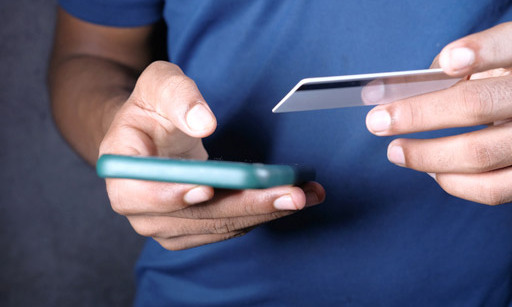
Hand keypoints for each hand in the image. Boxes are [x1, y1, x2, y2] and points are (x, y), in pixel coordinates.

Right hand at [99, 61, 324, 249]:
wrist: (150, 133)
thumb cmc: (151, 106)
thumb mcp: (159, 83)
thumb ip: (178, 96)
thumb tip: (204, 122)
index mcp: (120, 167)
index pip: (136, 193)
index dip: (170, 195)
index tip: (207, 188)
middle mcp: (137, 205)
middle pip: (190, 217)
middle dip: (244, 205)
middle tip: (291, 194)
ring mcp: (164, 222)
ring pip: (216, 226)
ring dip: (262, 213)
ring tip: (303, 194)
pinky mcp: (190, 228)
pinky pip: (226, 228)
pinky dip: (259, 215)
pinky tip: (288, 200)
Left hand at [365, 22, 511, 204]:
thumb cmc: (503, 83)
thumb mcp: (493, 61)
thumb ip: (461, 64)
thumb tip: (407, 91)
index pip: (509, 46)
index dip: (481, 51)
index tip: (447, 62)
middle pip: (477, 105)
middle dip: (417, 114)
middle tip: (376, 121)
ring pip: (478, 155)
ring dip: (425, 156)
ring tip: (395, 152)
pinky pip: (490, 189)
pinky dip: (452, 182)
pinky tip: (430, 170)